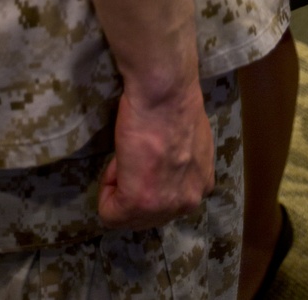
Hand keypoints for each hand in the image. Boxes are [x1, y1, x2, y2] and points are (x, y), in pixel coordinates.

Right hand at [98, 79, 214, 228]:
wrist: (166, 91)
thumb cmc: (174, 103)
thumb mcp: (189, 142)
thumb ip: (180, 165)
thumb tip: (163, 169)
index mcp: (201, 184)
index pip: (166, 201)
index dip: (148, 178)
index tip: (145, 154)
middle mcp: (189, 201)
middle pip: (148, 215)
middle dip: (133, 188)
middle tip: (133, 155)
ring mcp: (165, 206)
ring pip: (128, 216)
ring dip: (120, 187)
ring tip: (127, 156)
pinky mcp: (139, 203)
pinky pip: (109, 213)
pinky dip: (105, 190)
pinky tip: (119, 161)